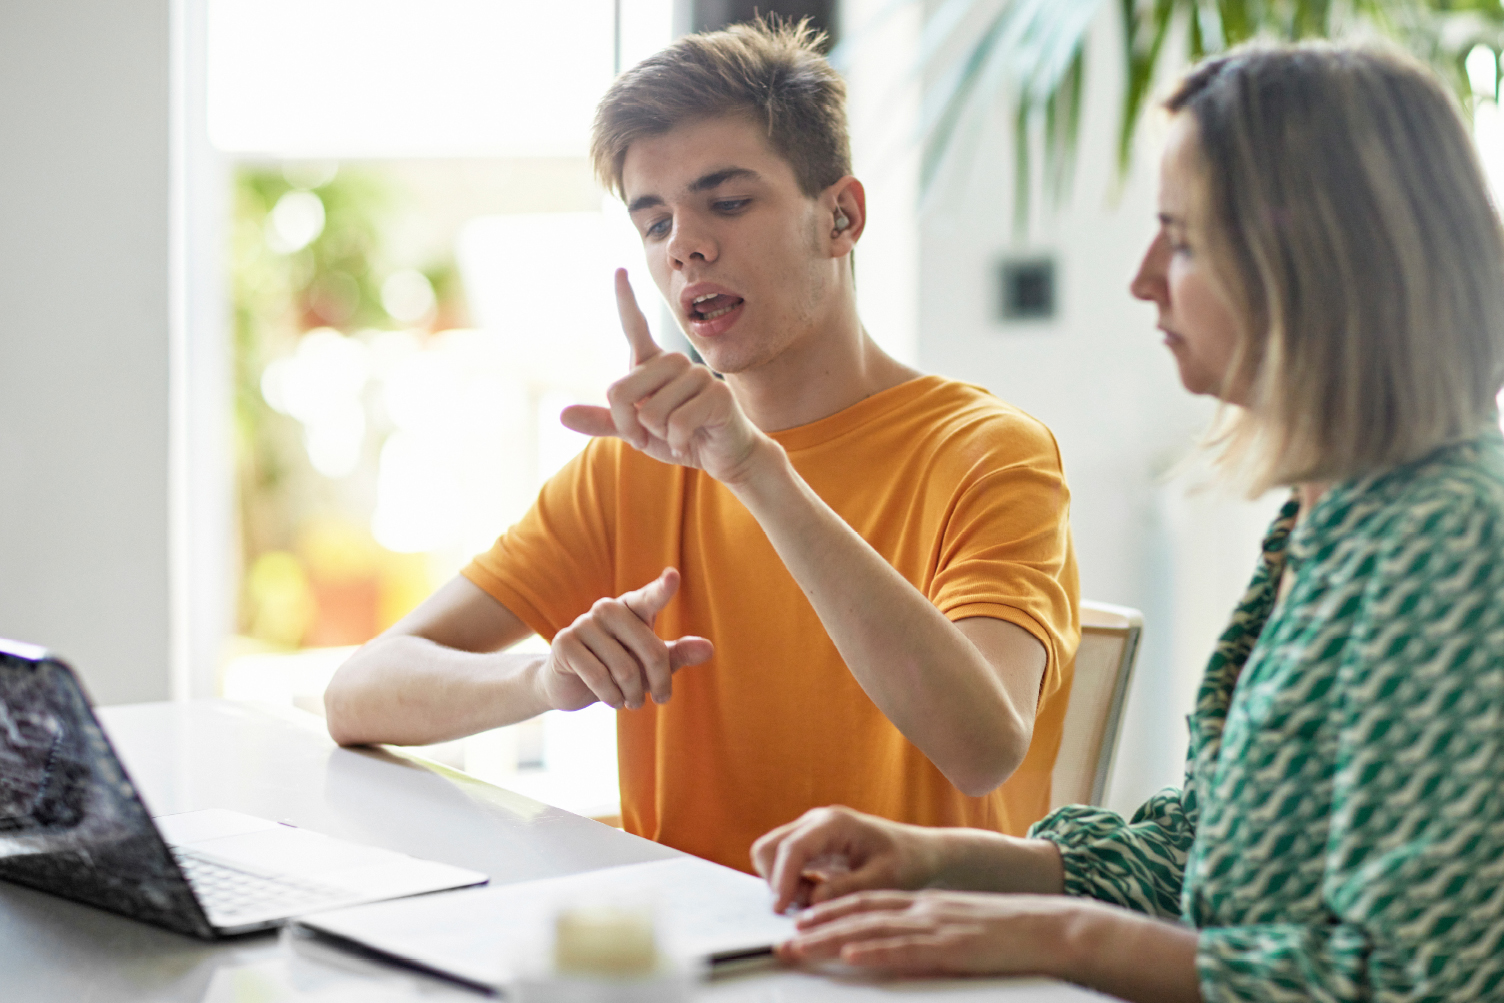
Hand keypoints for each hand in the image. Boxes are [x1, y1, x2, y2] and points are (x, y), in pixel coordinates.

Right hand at [535, 567, 713, 710]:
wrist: (570, 685)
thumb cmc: (619, 669)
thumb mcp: (652, 663)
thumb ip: (679, 653)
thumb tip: (709, 649)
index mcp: (632, 607)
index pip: (650, 597)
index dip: (662, 588)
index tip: (674, 576)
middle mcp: (607, 608)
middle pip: (650, 650)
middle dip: (659, 681)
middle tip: (660, 699)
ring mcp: (583, 623)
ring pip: (625, 669)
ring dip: (633, 695)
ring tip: (633, 702)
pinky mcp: (565, 643)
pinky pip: (599, 677)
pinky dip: (612, 697)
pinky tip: (613, 701)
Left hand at [560, 269, 772, 486]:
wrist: (721, 456)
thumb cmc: (678, 438)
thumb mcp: (637, 432)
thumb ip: (605, 422)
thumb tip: (562, 416)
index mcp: (653, 364)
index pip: (635, 325)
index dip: (625, 298)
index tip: (618, 270)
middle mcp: (675, 362)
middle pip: (622, 390)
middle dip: (629, 424)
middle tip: (648, 436)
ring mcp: (699, 375)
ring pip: (651, 412)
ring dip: (657, 435)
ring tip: (677, 435)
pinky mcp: (718, 395)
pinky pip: (676, 423)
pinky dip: (677, 442)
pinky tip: (690, 440)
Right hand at [752, 806, 941, 912]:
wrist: (917, 852)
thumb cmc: (906, 862)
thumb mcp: (884, 879)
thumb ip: (847, 889)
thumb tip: (812, 901)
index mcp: (834, 823)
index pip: (793, 847)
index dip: (782, 879)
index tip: (780, 909)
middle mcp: (815, 822)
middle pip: (769, 848)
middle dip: (779, 881)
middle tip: (809, 904)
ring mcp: (809, 832)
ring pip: (771, 856)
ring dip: (786, 884)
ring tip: (821, 897)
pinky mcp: (808, 846)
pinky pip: (783, 865)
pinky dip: (792, 884)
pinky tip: (820, 893)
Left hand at [777, 889, 1084, 976]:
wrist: (1053, 928)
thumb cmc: (1009, 935)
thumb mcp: (959, 929)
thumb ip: (927, 937)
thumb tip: (894, 952)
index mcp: (925, 904)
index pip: (867, 902)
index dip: (830, 910)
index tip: (800, 922)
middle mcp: (924, 909)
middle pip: (860, 914)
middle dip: (818, 927)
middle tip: (783, 941)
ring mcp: (938, 926)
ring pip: (874, 929)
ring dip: (832, 939)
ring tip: (801, 948)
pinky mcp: (954, 947)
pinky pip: (908, 949)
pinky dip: (877, 951)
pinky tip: (853, 954)